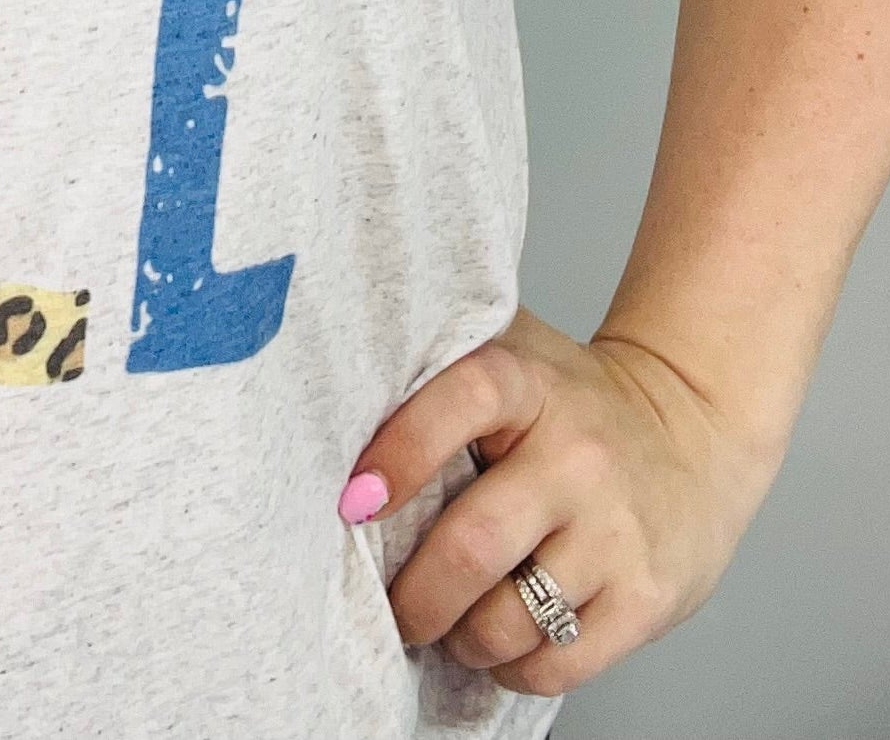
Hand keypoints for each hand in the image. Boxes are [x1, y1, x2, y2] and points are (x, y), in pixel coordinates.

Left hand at [339, 308, 776, 696]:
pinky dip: (512, 669)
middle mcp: (576, 454)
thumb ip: (435, 362)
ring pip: (509, 619)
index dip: (399, 452)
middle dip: (414, 595)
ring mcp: (616, 529)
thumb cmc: (571, 400)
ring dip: (460, 639)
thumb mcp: (513, 352)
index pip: (459, 403)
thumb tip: (328, 395)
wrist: (693, 427)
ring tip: (449, 626)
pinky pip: (557, 661)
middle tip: (393, 606)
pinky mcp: (647, 595)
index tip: (354, 501)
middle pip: (472, 544)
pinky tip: (504, 645)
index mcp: (529, 382)